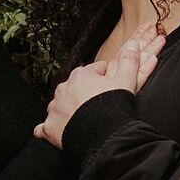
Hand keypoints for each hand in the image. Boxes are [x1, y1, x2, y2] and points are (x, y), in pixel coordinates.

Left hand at [33, 22, 163, 147]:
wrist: (104, 135)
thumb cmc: (114, 107)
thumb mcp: (126, 80)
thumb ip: (129, 61)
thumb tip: (133, 44)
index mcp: (81, 75)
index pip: (95, 71)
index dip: (106, 79)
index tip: (112, 88)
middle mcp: (63, 89)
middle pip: (76, 87)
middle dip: (86, 93)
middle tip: (100, 105)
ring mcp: (54, 108)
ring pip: (60, 104)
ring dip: (68, 109)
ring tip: (84, 119)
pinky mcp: (49, 128)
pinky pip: (46, 127)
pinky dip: (53, 128)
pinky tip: (61, 131)